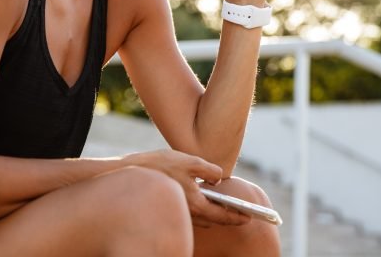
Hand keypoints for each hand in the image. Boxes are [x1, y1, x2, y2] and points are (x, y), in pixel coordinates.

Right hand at [123, 150, 249, 227]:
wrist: (129, 173)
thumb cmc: (160, 166)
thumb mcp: (190, 161)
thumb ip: (209, 170)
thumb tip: (219, 179)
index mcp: (196, 204)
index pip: (222, 215)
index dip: (238, 216)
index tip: (251, 217)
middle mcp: (188, 213)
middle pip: (213, 219)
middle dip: (227, 216)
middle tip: (242, 213)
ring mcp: (178, 212)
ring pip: (202, 216)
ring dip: (214, 212)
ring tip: (225, 205)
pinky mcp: (170, 207)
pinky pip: (191, 212)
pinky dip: (201, 207)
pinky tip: (202, 196)